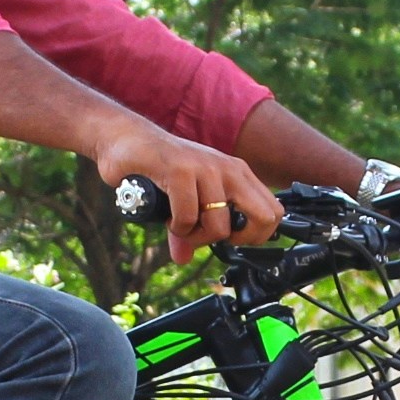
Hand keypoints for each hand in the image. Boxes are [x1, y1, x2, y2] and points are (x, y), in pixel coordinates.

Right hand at [97, 125, 282, 262]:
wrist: (125, 139)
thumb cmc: (158, 167)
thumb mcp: (183, 200)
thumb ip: (188, 230)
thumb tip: (183, 259)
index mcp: (238, 174)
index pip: (273, 212)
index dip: (254, 235)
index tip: (226, 236)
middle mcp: (229, 169)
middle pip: (265, 218)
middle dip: (238, 239)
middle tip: (209, 235)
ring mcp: (206, 169)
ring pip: (220, 226)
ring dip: (195, 236)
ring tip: (178, 223)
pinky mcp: (181, 171)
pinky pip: (188, 218)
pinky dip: (176, 227)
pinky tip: (166, 216)